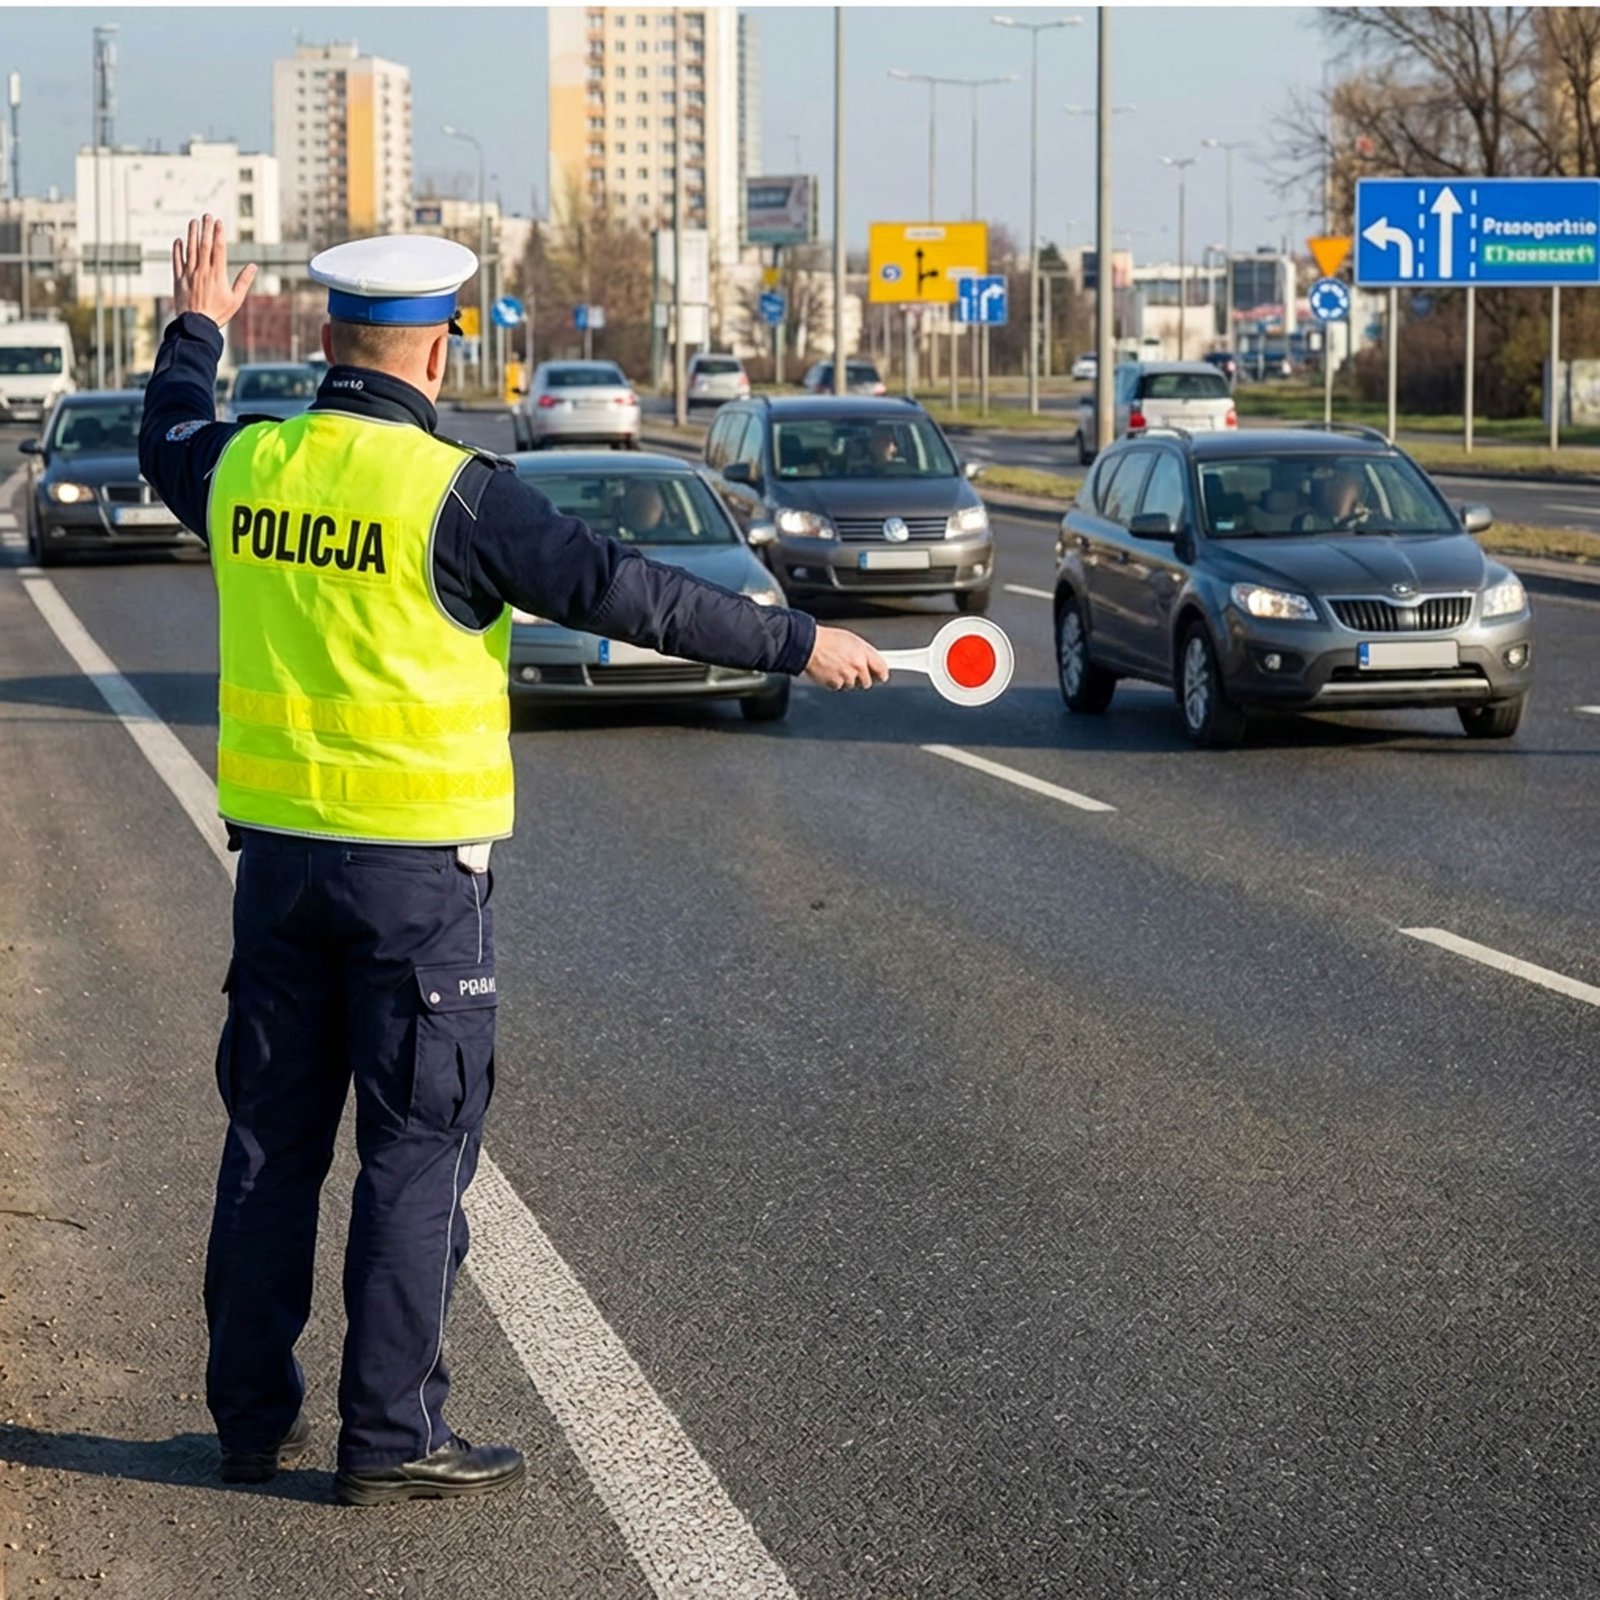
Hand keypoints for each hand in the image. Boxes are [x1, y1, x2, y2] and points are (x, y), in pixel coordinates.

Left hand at [171, 214, 256, 328]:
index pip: (218, 249)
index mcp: (217, 275)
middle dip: (206, 229)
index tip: (218, 222)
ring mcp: (189, 274)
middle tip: (207, 215)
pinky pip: (177, 261)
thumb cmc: (218, 314)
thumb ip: (244, 282)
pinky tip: (178, 240)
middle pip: (204, 245)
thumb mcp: (235, 300)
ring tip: (193, 222)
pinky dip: (177, 249)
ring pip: (190, 249)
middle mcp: (202, 271)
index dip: (219, 234)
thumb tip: (253, 267)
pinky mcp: (178, 279)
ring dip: (191, 234)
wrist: (196, 325)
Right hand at [802, 626, 888, 691]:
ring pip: (852, 686)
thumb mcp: (851, 640)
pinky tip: (829, 671)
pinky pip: (839, 687)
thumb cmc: (828, 640)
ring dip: (847, 680)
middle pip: (867, 682)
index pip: (881, 668)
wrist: (809, 645)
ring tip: (836, 667)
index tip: (881, 676)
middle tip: (852, 671)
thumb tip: (872, 663)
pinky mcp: (836, 683)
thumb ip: (864, 653)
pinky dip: (835, 682)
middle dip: (862, 679)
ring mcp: (847, 676)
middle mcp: (858, 665)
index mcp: (863, 652)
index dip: (882, 674)